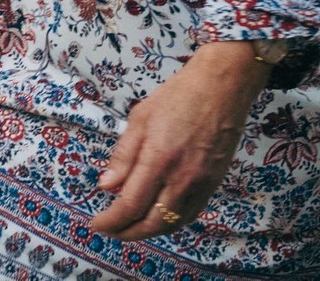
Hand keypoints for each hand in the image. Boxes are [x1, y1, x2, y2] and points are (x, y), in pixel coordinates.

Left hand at [89, 42, 269, 241]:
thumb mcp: (140, 118)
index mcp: (159, 160)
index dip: (112, 220)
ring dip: (148, 232)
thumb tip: (106, 187)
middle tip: (110, 230)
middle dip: (127, 233)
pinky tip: (156, 218)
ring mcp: (201, 184)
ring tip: (128, 228)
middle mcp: (182, 178)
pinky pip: (189, 214)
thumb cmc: (178, 96)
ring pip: (172, 223)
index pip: (131, 205)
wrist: (223, 87)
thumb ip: (123, 156)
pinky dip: (169, 223)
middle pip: (152, 223)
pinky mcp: (213, 184)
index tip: (96, 223)